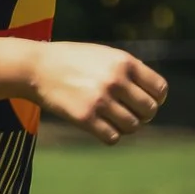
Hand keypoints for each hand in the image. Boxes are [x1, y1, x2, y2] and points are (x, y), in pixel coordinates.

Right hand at [28, 41, 166, 141]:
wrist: (35, 67)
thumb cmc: (72, 61)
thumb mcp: (104, 55)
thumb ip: (128, 71)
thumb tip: (152, 98)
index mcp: (124, 63)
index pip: (159, 90)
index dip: (155, 99)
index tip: (144, 102)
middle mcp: (115, 81)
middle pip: (148, 110)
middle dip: (142, 116)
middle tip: (129, 114)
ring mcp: (100, 100)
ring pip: (132, 126)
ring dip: (126, 127)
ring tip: (114, 122)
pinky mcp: (84, 117)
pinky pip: (112, 137)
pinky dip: (110, 136)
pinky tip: (101, 128)